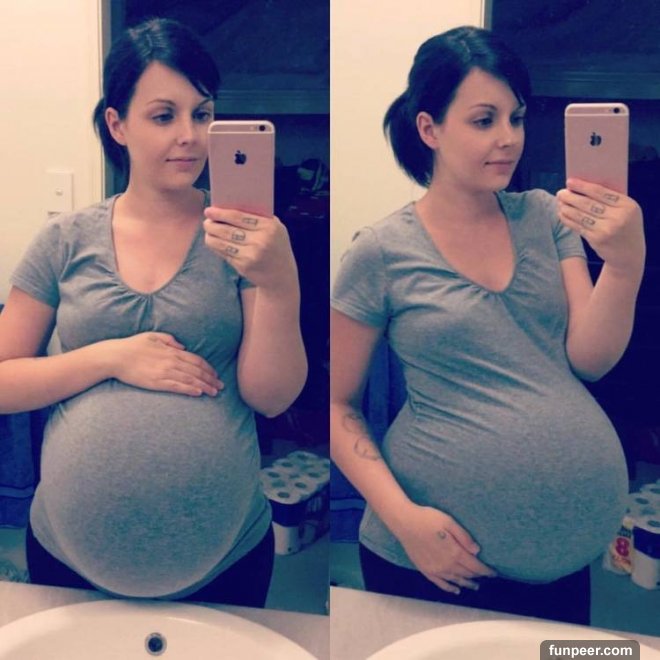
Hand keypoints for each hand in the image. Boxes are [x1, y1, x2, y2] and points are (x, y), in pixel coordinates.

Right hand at [106, 332, 223, 396]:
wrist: (115, 357)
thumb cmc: (132, 345)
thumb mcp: (153, 336)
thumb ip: (169, 340)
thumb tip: (183, 347)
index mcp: (172, 351)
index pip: (196, 360)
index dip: (208, 368)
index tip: (215, 374)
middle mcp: (171, 361)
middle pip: (197, 371)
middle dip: (211, 379)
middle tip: (221, 386)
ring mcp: (165, 372)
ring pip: (190, 380)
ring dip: (205, 386)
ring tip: (214, 393)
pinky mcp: (157, 382)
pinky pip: (177, 387)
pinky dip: (190, 390)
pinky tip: (199, 393)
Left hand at [203, 207, 298, 293]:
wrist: (282, 275)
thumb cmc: (276, 246)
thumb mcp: (275, 228)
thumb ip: (258, 217)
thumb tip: (230, 206)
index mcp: (269, 227)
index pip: (238, 217)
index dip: (221, 213)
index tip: (209, 210)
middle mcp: (260, 241)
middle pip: (228, 230)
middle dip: (212, 224)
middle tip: (206, 221)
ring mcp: (251, 255)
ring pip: (222, 243)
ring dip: (211, 236)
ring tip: (208, 231)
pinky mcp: (244, 266)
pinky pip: (224, 254)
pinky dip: (216, 247)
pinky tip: (214, 242)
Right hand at [393, 503, 496, 594]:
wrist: (404, 522)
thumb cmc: (427, 518)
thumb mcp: (449, 521)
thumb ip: (464, 537)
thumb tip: (477, 552)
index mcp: (454, 552)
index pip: (474, 566)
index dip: (485, 571)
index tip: (494, 573)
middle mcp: (446, 565)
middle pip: (466, 574)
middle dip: (477, 576)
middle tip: (486, 578)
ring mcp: (435, 569)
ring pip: (455, 580)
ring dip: (466, 583)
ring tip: (475, 586)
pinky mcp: (425, 570)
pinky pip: (440, 583)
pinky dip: (449, 588)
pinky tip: (455, 590)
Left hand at [556, 179, 644, 276]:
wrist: (629, 254)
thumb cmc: (625, 226)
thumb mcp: (626, 211)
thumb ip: (611, 200)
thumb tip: (582, 187)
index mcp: (628, 205)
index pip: (601, 192)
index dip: (583, 186)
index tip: (569, 182)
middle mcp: (618, 217)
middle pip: (588, 203)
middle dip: (571, 197)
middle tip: (560, 193)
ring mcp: (607, 230)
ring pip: (581, 215)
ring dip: (567, 208)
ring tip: (559, 202)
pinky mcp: (597, 239)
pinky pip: (578, 226)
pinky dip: (568, 219)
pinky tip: (562, 214)